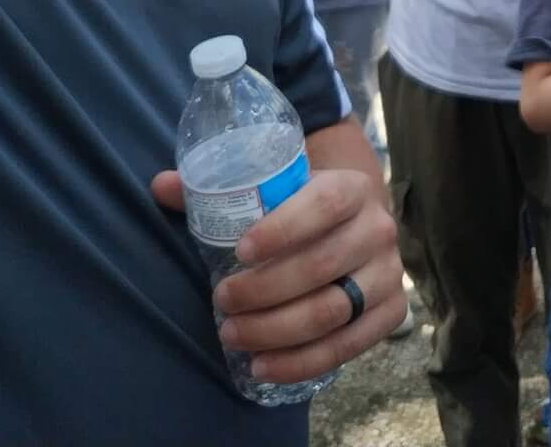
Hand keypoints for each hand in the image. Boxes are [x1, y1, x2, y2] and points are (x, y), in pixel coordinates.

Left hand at [150, 166, 404, 384]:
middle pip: (322, 265)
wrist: (356, 223)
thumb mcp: (272, 187)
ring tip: (232, 334)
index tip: (239, 251)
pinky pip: (347, 346)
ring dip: (276, 329)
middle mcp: (378, 229)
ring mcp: (388, 274)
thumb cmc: (301, 207)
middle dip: (264, 290)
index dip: (284, 228)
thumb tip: (161, 186)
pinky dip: (301, 362)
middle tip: (221, 300)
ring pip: (333, 310)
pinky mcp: (389, 313)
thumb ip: (217, 186)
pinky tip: (262, 365)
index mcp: (352, 187)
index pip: (325, 204)